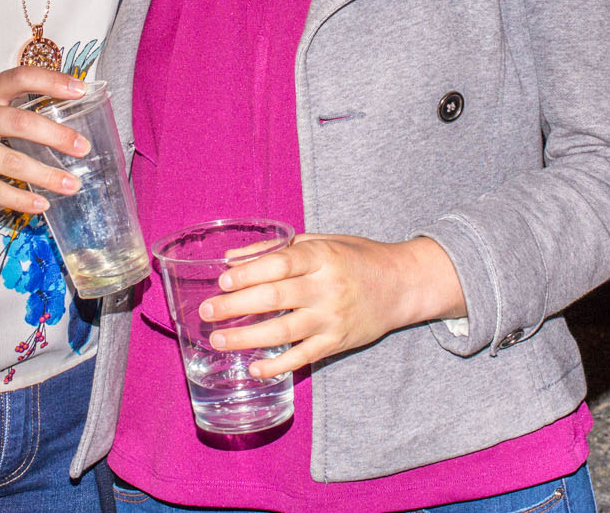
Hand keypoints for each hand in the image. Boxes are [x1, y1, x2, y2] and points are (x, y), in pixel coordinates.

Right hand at [0, 68, 91, 210]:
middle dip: (57, 136)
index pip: (20, 78)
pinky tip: (43, 205)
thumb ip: (8, 102)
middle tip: (83, 147)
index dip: (52, 81)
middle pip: (21, 123)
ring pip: (12, 164)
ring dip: (47, 175)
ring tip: (73, 184)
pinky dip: (21, 200)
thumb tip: (60, 107)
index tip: (80, 89)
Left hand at [200, 234, 462, 376]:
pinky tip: (254, 367)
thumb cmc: (356, 258)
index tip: (222, 280)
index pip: (280, 264)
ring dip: (247, 337)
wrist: (402, 285)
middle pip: (274, 298)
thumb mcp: (321, 242)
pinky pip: (303, 357)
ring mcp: (332, 318)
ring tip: (219, 339)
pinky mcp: (338, 342)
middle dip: (236, 306)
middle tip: (207, 312)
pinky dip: (277, 365)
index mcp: (322, 257)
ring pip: (283, 331)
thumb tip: (232, 258)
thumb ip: (277, 249)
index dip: (249, 273)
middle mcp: (326, 287)